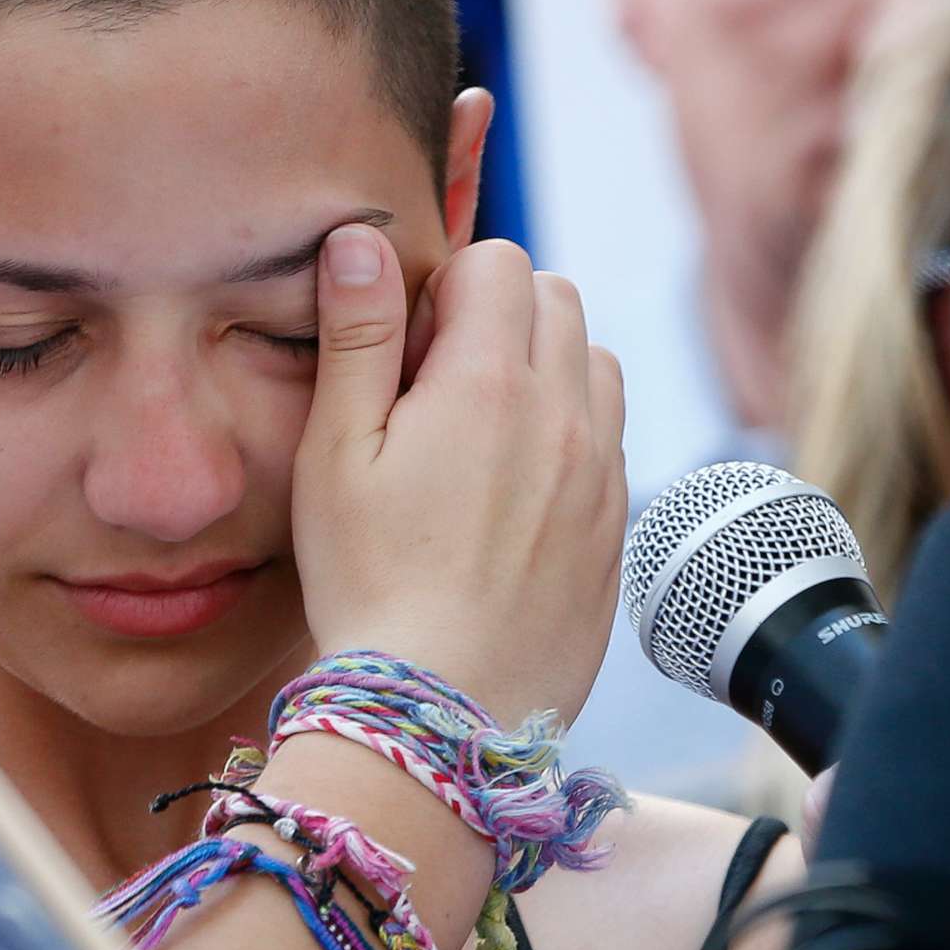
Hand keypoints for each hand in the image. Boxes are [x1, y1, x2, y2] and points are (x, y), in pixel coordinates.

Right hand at [292, 227, 626, 723]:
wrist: (441, 711)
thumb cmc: (369, 584)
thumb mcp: (334, 454)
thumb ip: (355, 337)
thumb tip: (363, 239)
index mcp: (490, 382)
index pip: (498, 260)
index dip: (443, 289)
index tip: (404, 352)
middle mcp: (565, 415)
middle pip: (557, 298)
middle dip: (499, 315)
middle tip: (436, 386)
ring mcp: (602, 473)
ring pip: (596, 362)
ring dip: (545, 369)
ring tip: (479, 434)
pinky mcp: (615, 527)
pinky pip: (609, 439)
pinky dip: (567, 435)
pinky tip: (509, 495)